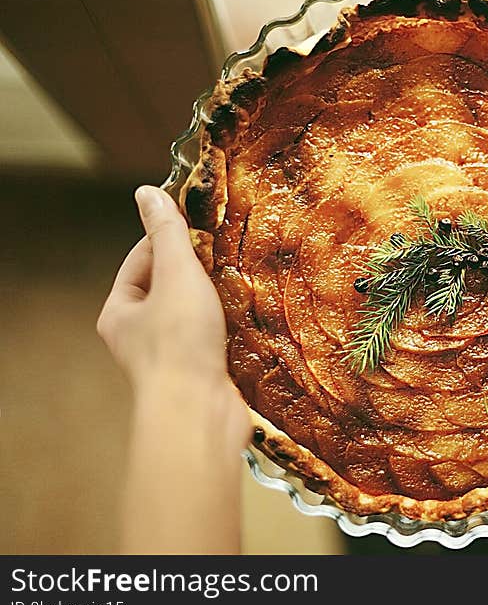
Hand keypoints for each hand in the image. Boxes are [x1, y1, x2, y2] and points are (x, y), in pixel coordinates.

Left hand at [98, 185, 248, 552]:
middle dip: (196, 270)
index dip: (168, 239)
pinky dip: (229, 325)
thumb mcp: (176, 274)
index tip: (199, 225)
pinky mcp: (199, 374)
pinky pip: (213, 338)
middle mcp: (138, 336)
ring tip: (241, 279)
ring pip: (193, 315)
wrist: (200, 412)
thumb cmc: (180, 342)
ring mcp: (170, 358)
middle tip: (226, 251)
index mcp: (120, 311)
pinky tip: (249, 315)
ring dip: (215, 298)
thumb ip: (167, 233)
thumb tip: (148, 192)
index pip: (140, 260)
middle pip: (167, 288)